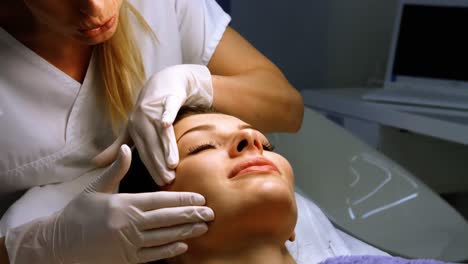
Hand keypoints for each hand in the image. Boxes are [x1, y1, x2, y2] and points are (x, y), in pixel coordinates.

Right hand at [5, 145, 214, 263]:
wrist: (58, 243)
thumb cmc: (78, 213)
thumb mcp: (96, 188)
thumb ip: (116, 170)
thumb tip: (128, 148)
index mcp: (124, 204)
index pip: (160, 201)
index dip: (182, 199)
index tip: (200, 198)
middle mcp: (129, 224)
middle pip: (167, 219)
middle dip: (191, 215)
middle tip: (210, 213)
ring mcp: (128, 244)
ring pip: (164, 237)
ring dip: (186, 232)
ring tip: (203, 227)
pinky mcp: (125, 259)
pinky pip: (153, 255)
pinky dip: (169, 250)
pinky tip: (183, 244)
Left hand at [94, 64, 212, 185]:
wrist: (163, 83)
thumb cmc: (148, 110)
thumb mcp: (131, 128)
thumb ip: (116, 147)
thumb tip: (94, 163)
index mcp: (134, 129)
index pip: (144, 153)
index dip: (152, 168)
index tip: (160, 183)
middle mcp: (142, 120)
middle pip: (152, 145)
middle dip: (160, 164)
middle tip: (168, 180)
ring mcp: (154, 109)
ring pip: (161, 131)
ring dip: (166, 147)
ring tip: (172, 164)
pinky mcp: (168, 99)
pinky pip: (168, 108)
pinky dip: (166, 114)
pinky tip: (167, 124)